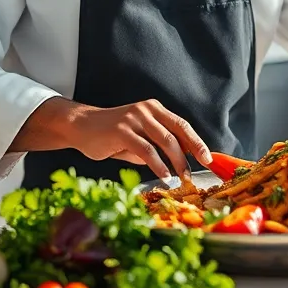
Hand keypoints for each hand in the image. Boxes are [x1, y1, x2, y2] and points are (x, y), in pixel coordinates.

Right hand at [69, 99, 212, 180]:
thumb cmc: (110, 134)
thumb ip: (156, 146)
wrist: (80, 126)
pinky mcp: (122, 131)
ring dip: (176, 162)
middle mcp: (147, 110)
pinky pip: (146, 150)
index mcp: (154, 109)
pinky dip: (157, 165)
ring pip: (165, 141)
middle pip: (178, 132)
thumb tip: (179, 162)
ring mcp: (135, 118)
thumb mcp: (138, 137)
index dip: (197, 142)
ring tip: (181, 178)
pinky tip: (163, 176)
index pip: (182, 125)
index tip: (208, 158)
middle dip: (191, 154)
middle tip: (196, 172)